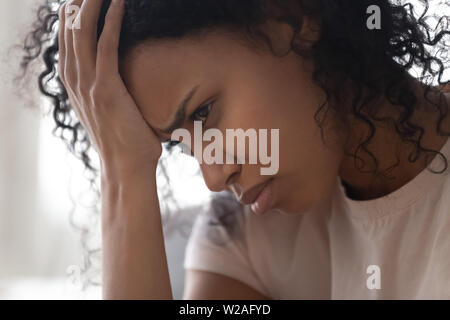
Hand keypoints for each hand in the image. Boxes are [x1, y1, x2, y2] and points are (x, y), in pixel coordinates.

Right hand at [58, 0, 161, 174]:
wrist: (126, 167)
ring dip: (90, 4)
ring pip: (83, 34)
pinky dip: (111, 22)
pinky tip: (117, 3)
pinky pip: (106, 46)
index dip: (70, 18)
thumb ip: (103, 93)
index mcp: (74, 87)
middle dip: (76, 4)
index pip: (66, 43)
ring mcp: (88, 85)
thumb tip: (115, 83)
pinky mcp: (106, 89)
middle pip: (69, 32)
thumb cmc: (124, 143)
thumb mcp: (107, 113)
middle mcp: (75, 83)